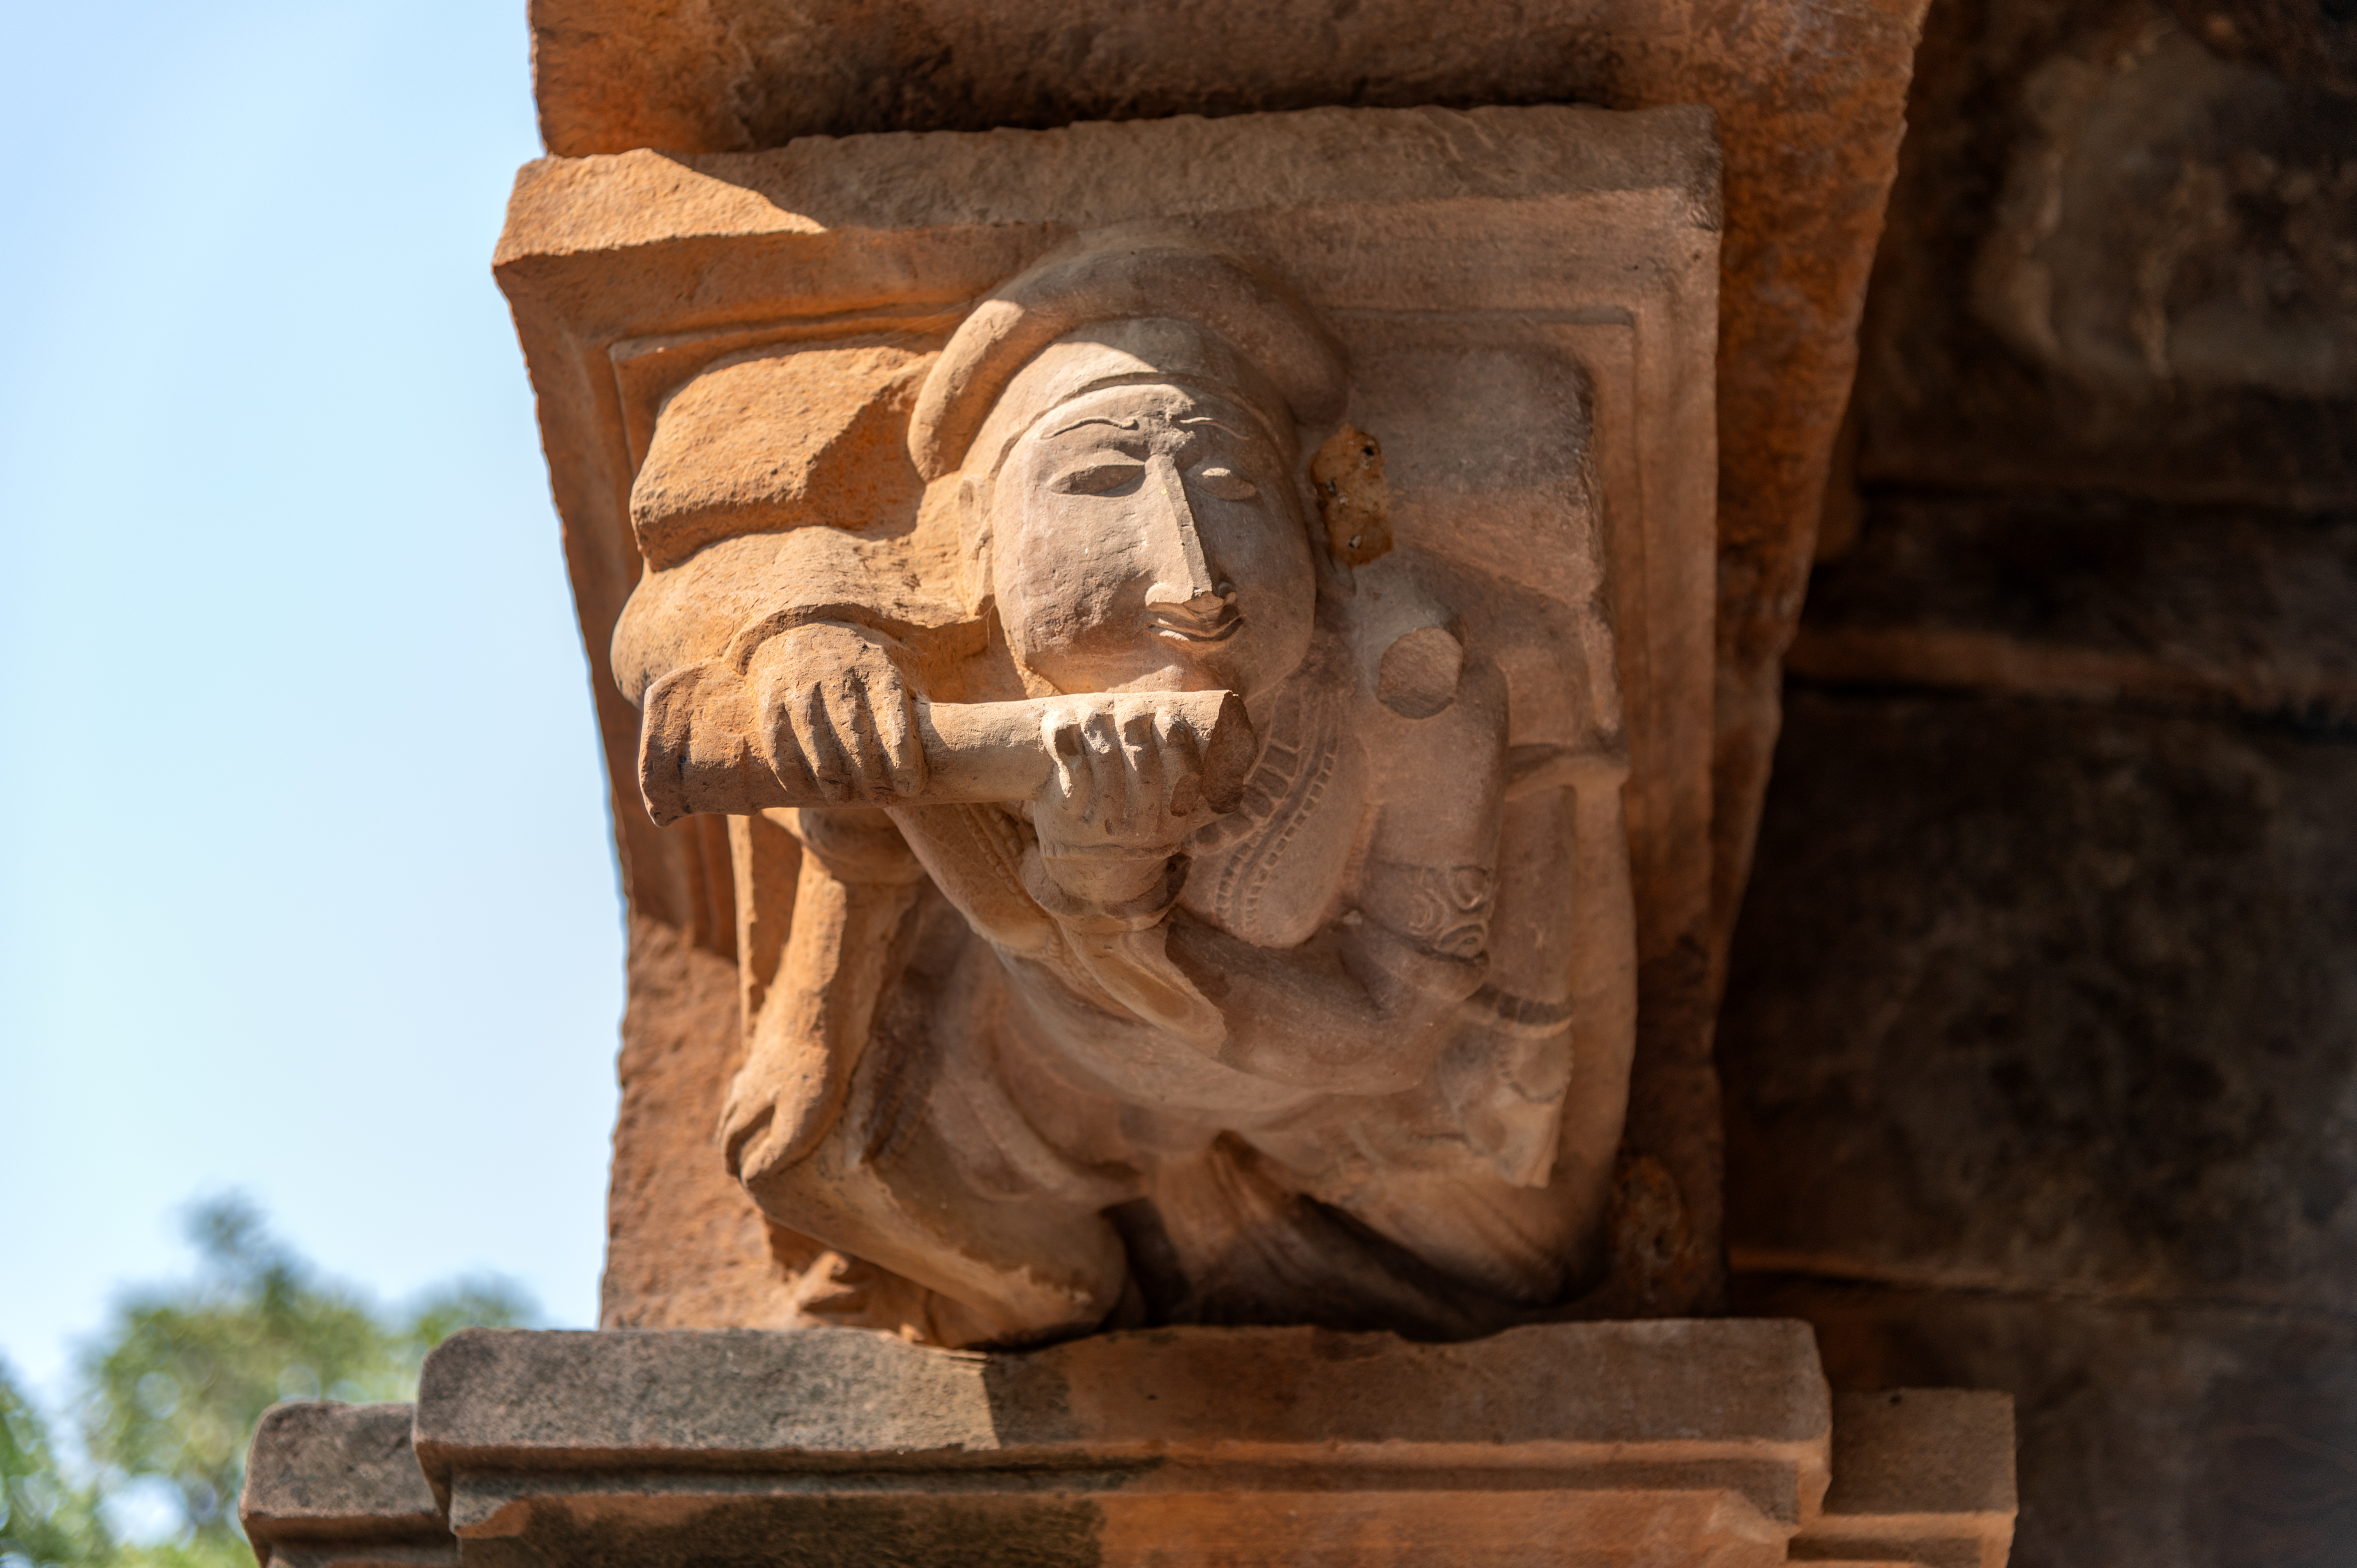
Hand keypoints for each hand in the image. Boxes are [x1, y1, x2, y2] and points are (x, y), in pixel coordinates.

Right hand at [748, 623, 925, 805]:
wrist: (801, 629)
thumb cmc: (860, 668)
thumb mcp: (892, 675)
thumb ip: (912, 711)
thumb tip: (943, 757)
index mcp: (877, 671)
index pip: (894, 719)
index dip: (903, 759)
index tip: (910, 788)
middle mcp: (838, 676)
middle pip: (856, 740)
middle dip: (871, 777)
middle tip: (881, 798)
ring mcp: (801, 688)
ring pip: (818, 748)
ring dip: (834, 783)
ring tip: (845, 798)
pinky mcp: (772, 701)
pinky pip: (780, 749)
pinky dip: (795, 776)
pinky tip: (810, 790)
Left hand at [1030, 695, 1218, 909]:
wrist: (1080, 851)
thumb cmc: (1132, 814)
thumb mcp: (1166, 810)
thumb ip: (1193, 789)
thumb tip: (1237, 754)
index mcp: (1169, 824)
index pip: (1180, 782)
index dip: (1176, 747)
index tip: (1170, 718)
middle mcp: (1137, 830)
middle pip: (1142, 768)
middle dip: (1138, 733)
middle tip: (1133, 713)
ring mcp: (1101, 822)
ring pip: (1105, 764)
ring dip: (1100, 731)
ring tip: (1097, 712)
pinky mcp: (1068, 814)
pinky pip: (1070, 775)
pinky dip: (1066, 745)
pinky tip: (1065, 725)